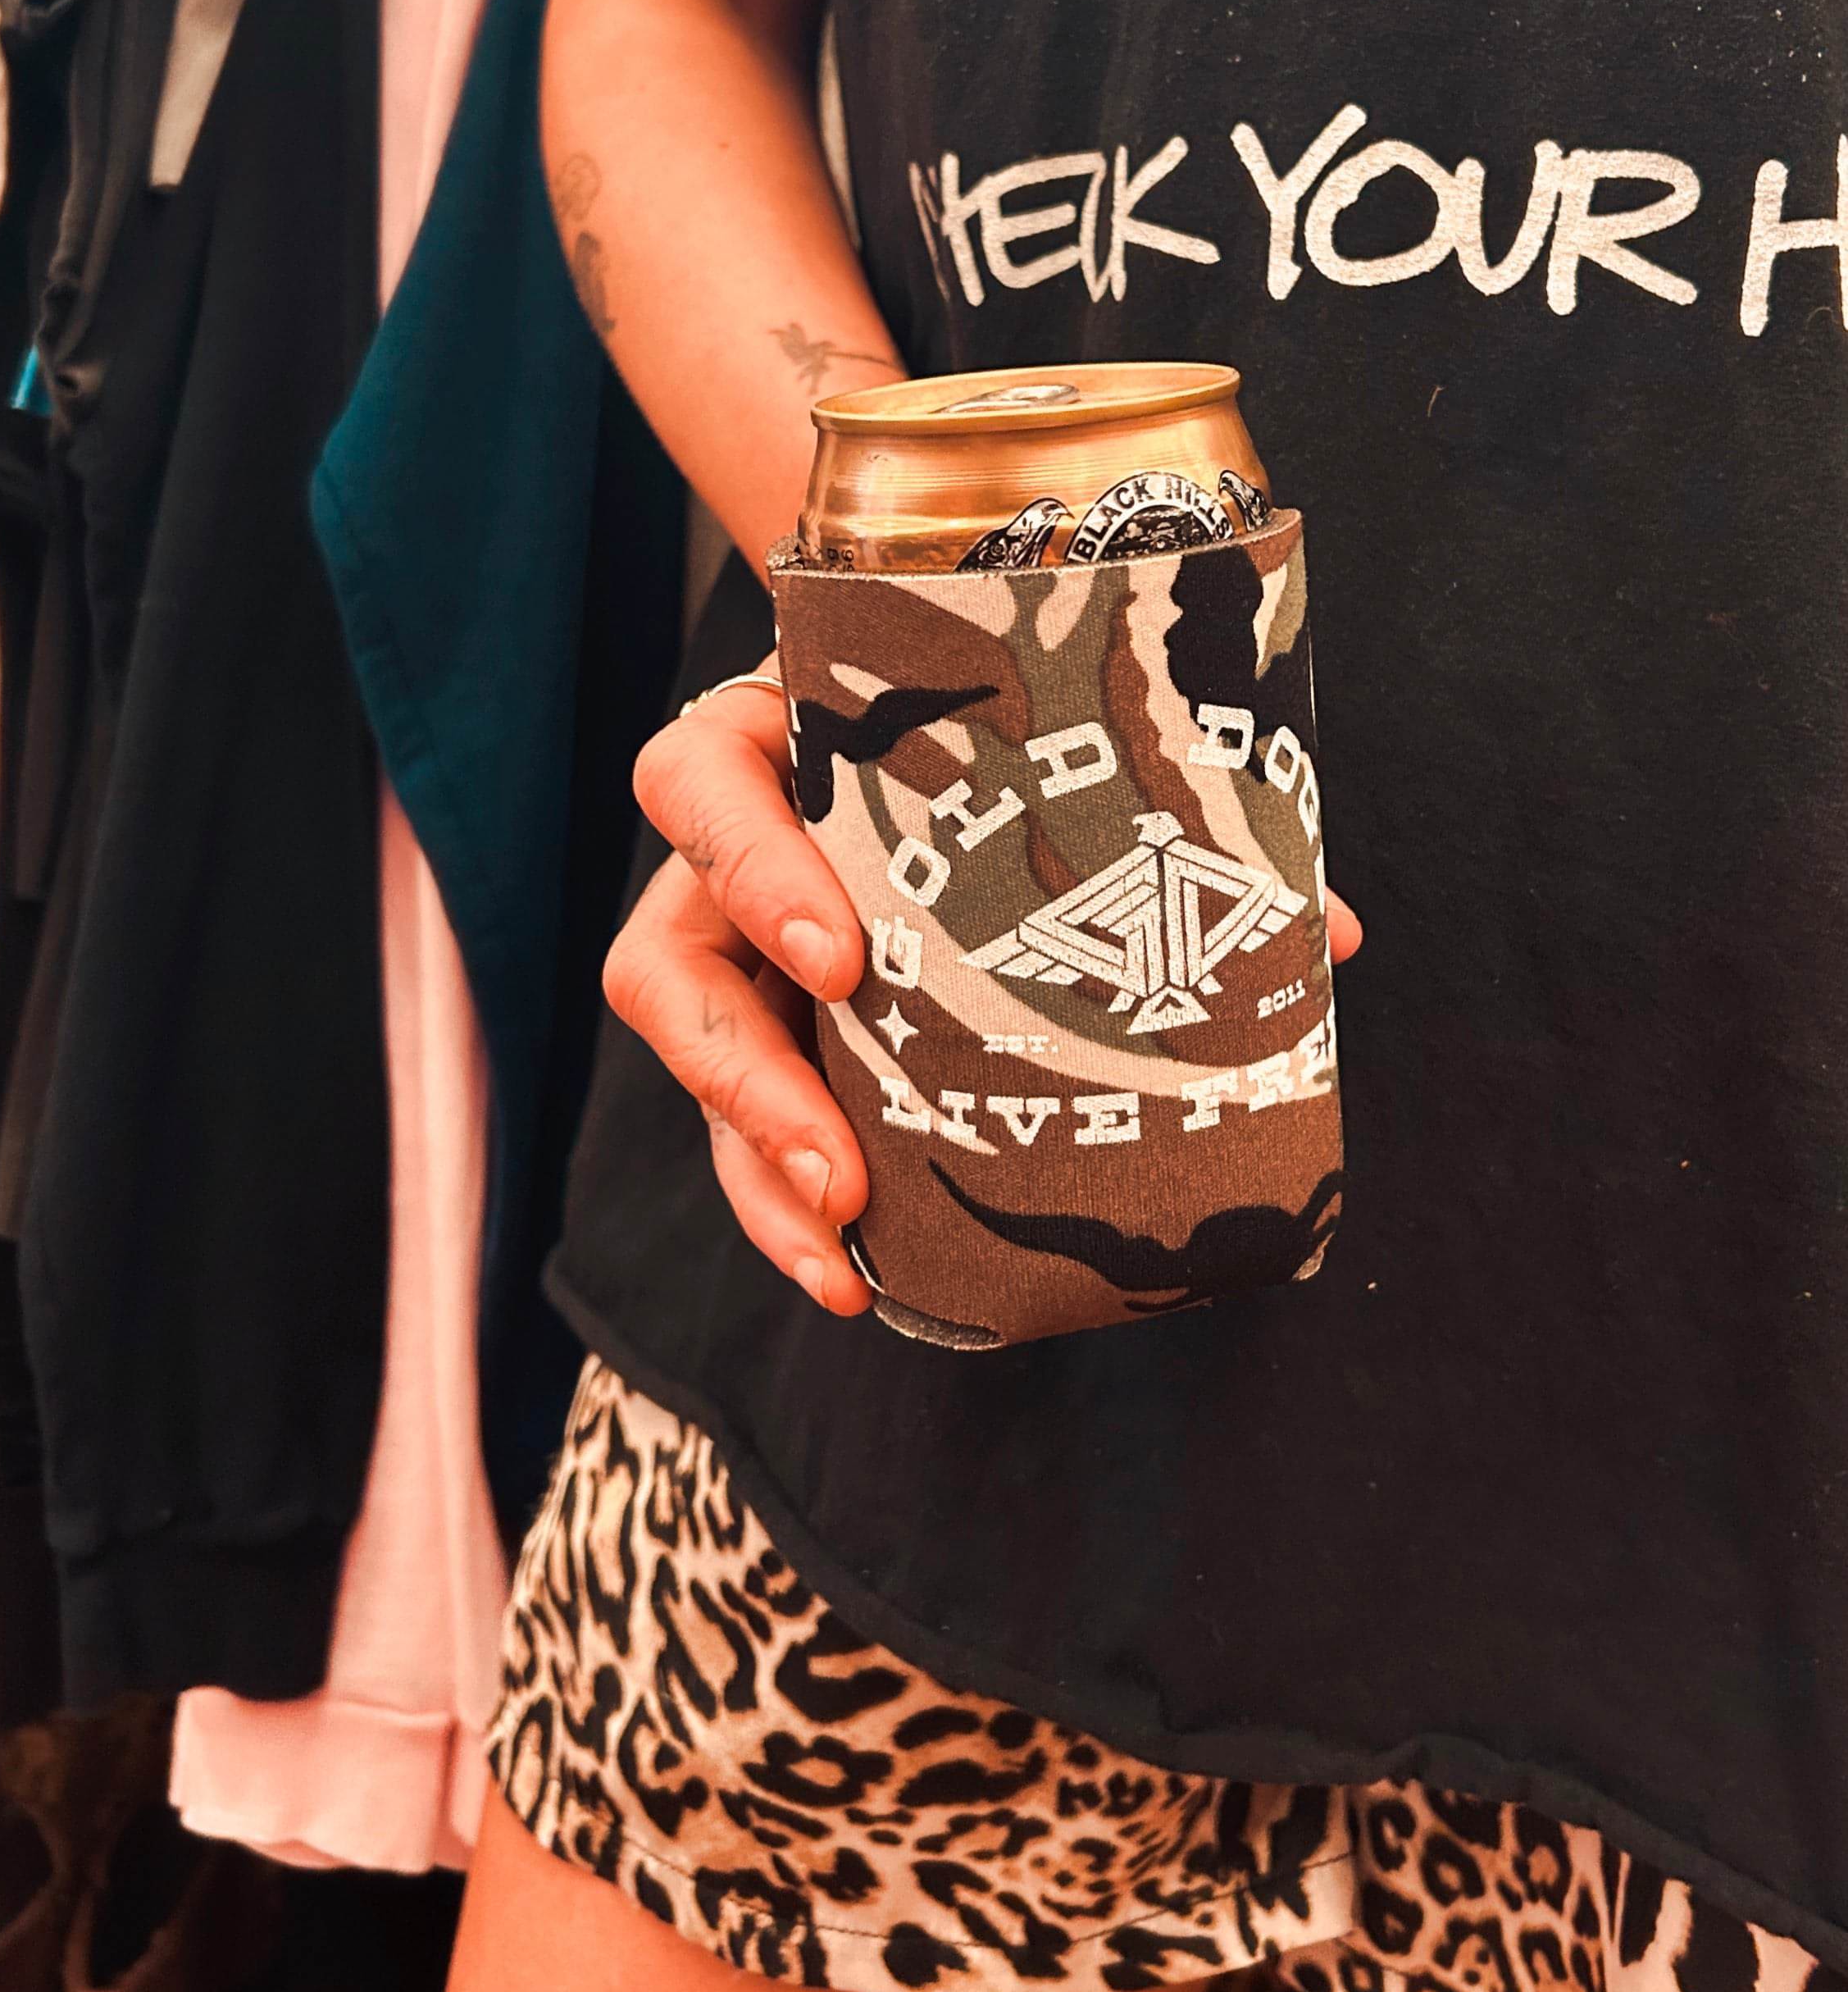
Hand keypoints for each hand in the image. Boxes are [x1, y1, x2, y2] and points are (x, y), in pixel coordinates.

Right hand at [604, 665, 1362, 1317]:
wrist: (965, 717)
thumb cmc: (1001, 725)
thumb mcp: (1054, 738)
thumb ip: (1173, 814)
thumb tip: (1329, 935)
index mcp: (772, 743)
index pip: (697, 787)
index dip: (750, 870)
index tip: (844, 959)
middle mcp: (723, 857)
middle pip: (662, 962)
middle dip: (739, 1075)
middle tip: (839, 1165)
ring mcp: (735, 954)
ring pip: (693, 1066)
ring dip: (755, 1162)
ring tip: (842, 1244)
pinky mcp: (765, 1035)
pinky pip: (746, 1127)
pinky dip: (789, 1205)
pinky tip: (853, 1274)